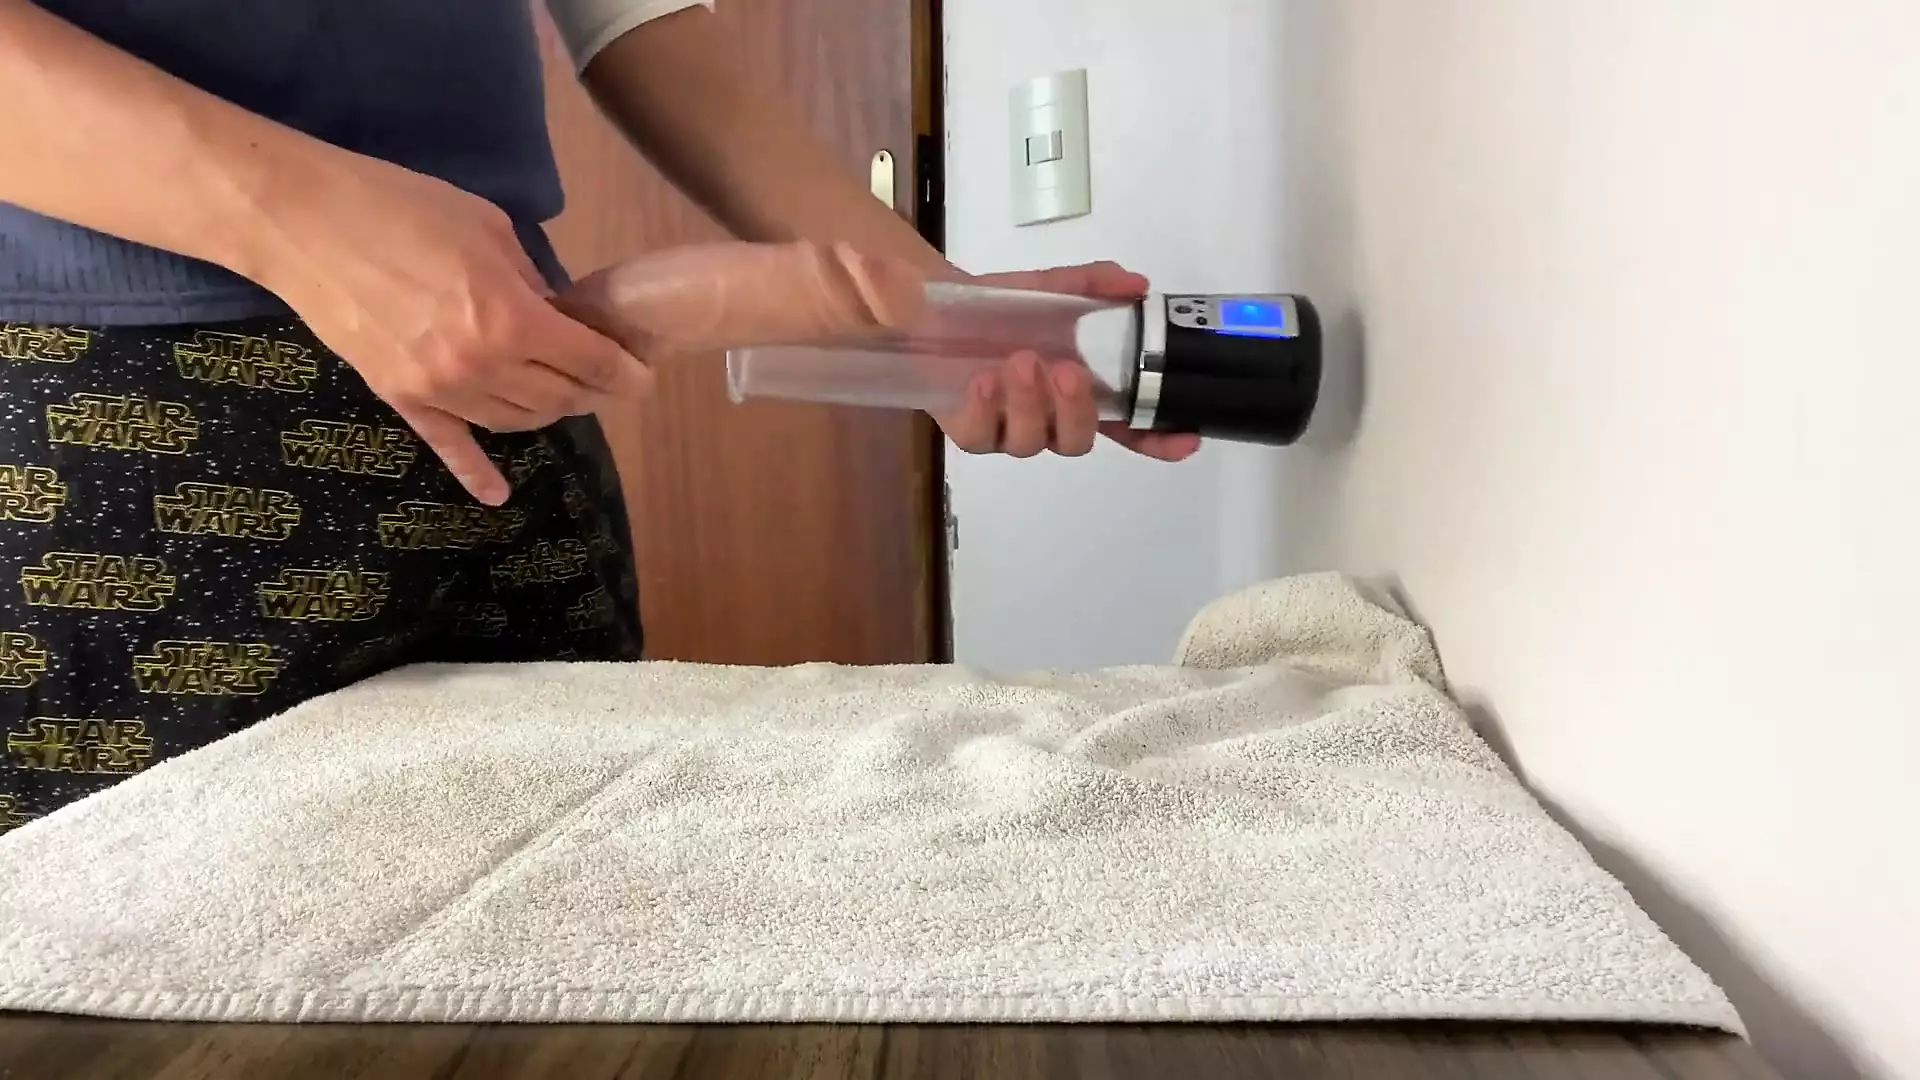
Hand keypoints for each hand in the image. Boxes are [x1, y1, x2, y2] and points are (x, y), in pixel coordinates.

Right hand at [259, 152, 649, 504]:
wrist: (306, 224)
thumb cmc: (402, 208)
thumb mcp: (489, 229)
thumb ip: (531, 279)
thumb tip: (555, 312)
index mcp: (513, 321)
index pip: (591, 363)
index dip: (625, 373)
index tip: (643, 376)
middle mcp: (482, 367)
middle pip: (558, 398)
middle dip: (591, 390)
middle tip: (602, 377)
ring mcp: (439, 390)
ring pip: (515, 422)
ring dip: (547, 413)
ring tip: (561, 396)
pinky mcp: (401, 397)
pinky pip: (447, 446)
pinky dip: (475, 473)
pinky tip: (496, 495)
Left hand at [932, 261, 1200, 461]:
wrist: (935, 304)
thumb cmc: (1000, 305)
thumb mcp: (1050, 288)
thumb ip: (1094, 285)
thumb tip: (1137, 286)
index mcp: (1079, 392)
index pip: (1128, 426)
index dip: (1157, 437)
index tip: (1185, 435)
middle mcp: (1048, 419)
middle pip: (1077, 441)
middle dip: (1076, 410)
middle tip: (1066, 370)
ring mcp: (1008, 430)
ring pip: (1031, 443)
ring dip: (1030, 403)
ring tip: (1019, 361)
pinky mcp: (969, 432)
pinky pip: (982, 438)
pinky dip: (987, 410)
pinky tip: (984, 380)